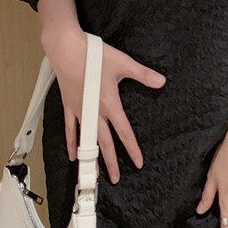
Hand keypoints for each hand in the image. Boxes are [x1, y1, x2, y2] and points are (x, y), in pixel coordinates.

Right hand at [40, 25, 166, 182]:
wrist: (65, 49)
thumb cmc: (93, 55)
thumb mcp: (124, 64)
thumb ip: (144, 75)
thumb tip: (162, 81)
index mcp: (109, 104)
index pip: (124, 132)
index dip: (131, 148)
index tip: (137, 163)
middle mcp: (94, 111)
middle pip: (104, 142)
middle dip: (111, 162)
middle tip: (117, 179)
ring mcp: (80, 110)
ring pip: (87, 139)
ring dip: (92, 157)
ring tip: (95, 174)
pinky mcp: (69, 105)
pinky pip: (70, 128)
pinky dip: (72, 142)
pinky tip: (73, 155)